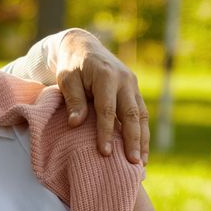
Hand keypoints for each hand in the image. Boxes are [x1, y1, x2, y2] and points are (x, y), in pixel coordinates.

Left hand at [56, 32, 147, 163]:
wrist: (84, 47)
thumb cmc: (72, 65)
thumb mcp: (67, 79)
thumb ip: (74, 100)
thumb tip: (76, 123)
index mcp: (106, 76)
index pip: (108, 109)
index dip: (106, 132)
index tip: (105, 152)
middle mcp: (125, 80)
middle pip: (132, 114)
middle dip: (133, 140)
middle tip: (133, 163)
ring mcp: (132, 86)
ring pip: (142, 116)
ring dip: (143, 140)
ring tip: (141, 163)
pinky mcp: (134, 91)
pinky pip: (142, 114)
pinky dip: (142, 133)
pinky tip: (141, 150)